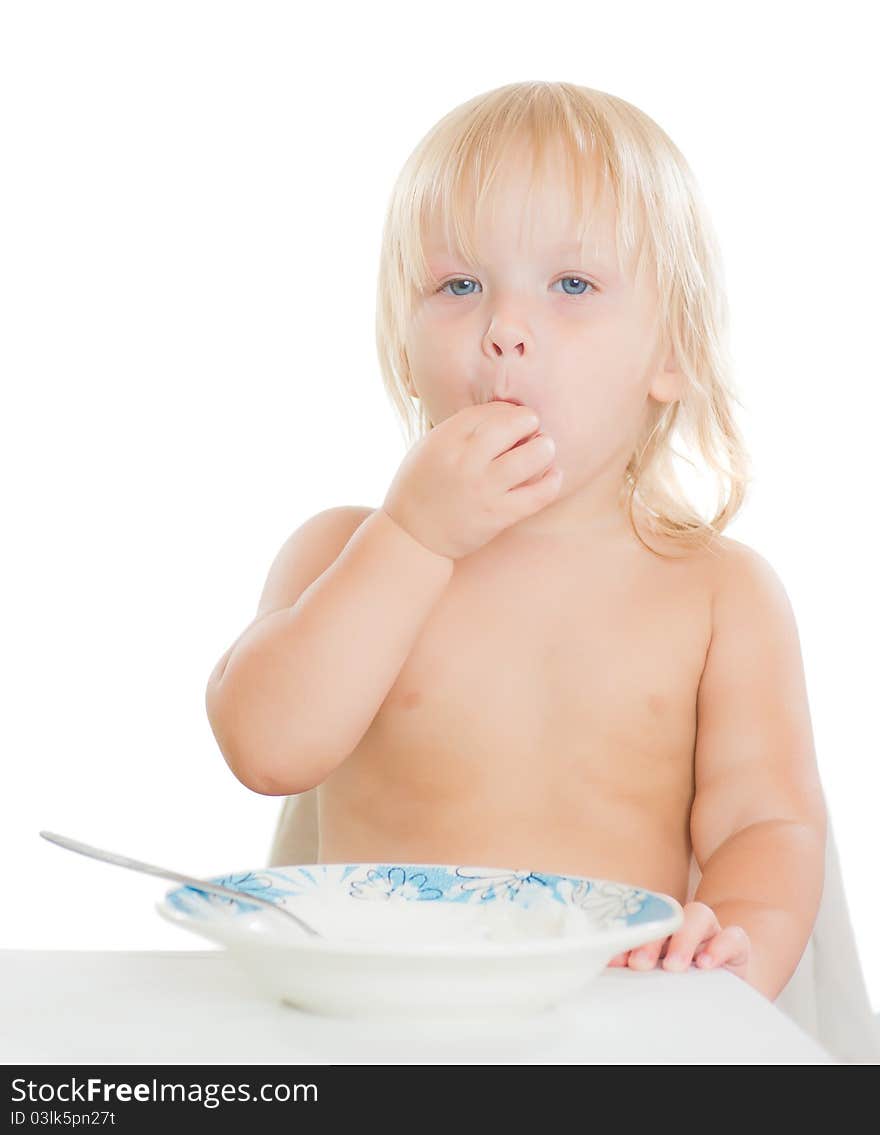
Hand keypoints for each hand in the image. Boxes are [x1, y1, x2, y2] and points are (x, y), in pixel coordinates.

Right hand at [382, 401, 562, 560]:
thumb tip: (503, 415)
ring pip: (530, 458)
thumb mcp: (429, 447)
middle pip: (510, 426)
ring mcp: (483, 489)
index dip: (508, 411)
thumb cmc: (421, 488)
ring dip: (544, 449)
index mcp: (445, 440)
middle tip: (533, 427)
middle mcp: (465, 461)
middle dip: (529, 421)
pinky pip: (536, 496)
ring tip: (545, 449)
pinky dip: (552, 483)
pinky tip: (555, 475)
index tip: (513, 418)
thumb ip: (460, 431)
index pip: (489, 412)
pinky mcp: (497, 515)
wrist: (411, 536)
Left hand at [606, 901, 750, 981]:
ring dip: (683, 939)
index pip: (640, 917)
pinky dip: (720, 947)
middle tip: (638, 964)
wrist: (723, 995)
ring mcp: (710, 931)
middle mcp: (683, 923)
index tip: (612, 959)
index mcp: (658, 927)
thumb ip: (634, 969)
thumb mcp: (653, 977)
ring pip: (699, 915)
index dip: (627, 932)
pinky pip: (733, 936)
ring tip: (673, 966)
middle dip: (650, 936)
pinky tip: (706, 965)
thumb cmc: (679, 985)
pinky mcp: (736, 945)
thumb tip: (604, 972)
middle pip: (667, 912)